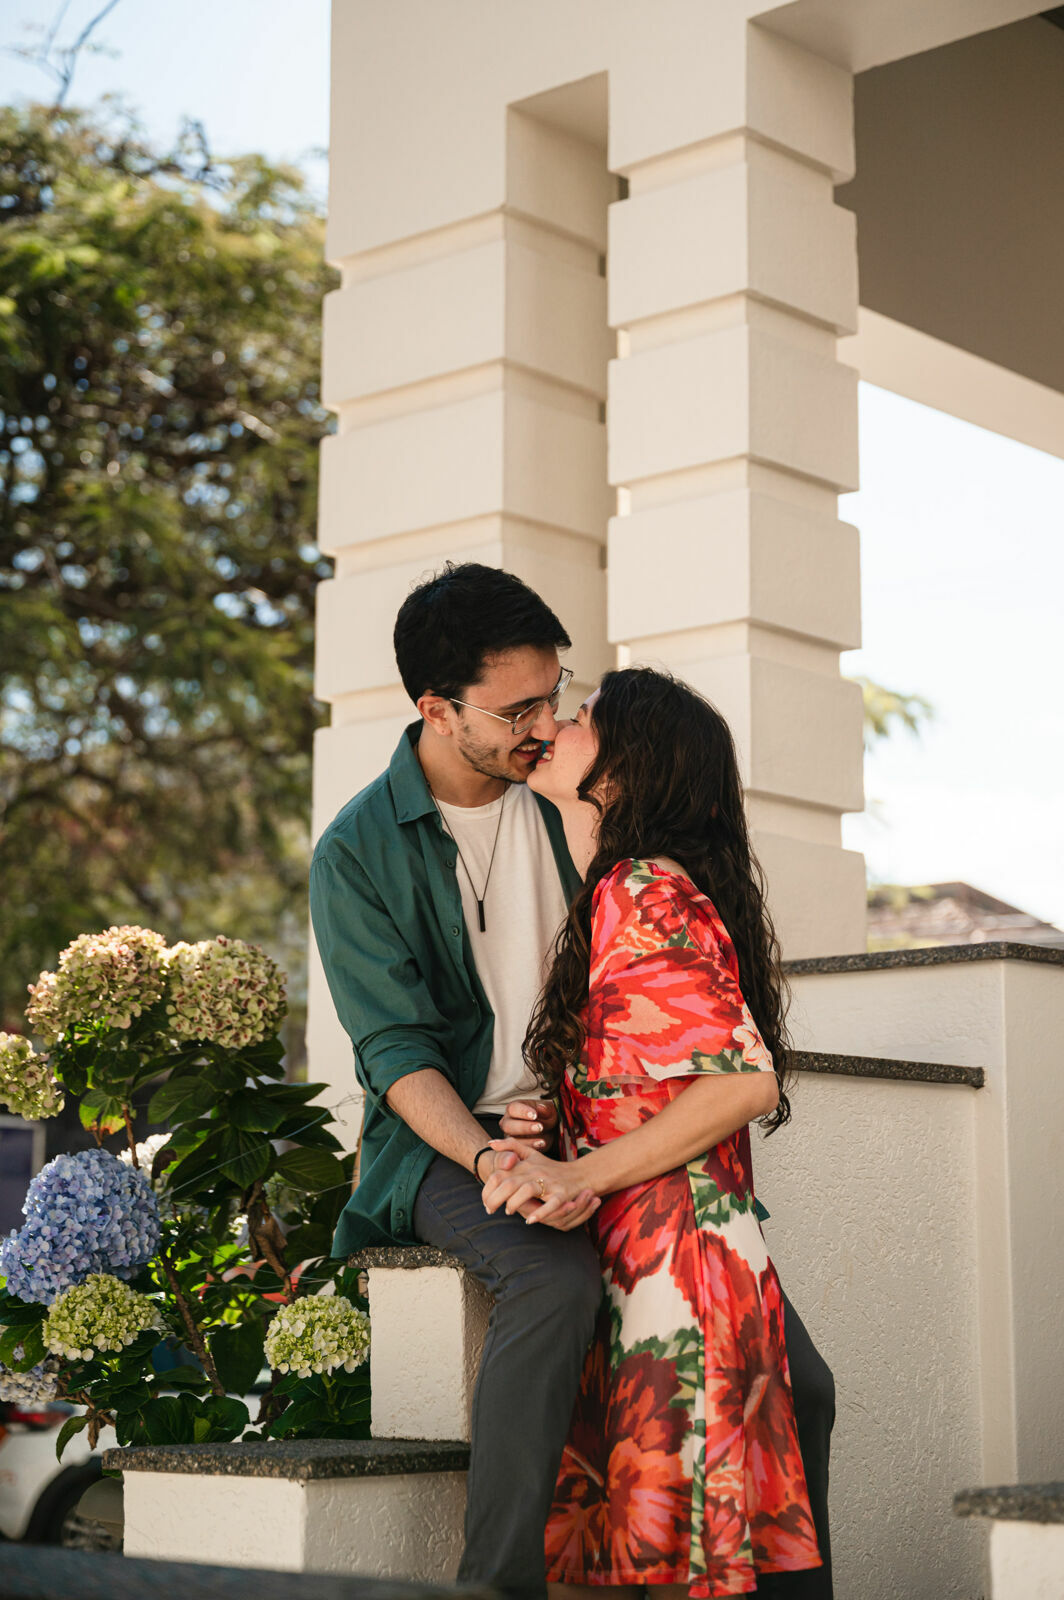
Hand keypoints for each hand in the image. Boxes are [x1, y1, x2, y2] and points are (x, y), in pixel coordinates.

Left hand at [482, 1139, 599, 1230]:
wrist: (581, 1174)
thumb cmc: (550, 1167)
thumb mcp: (531, 1153)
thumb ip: (511, 1146)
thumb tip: (490, 1143)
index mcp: (525, 1165)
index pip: (500, 1174)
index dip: (488, 1188)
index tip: (484, 1200)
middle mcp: (535, 1172)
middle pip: (509, 1183)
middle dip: (495, 1199)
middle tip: (490, 1209)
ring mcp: (549, 1182)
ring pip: (527, 1190)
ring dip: (514, 1203)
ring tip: (508, 1211)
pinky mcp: (562, 1193)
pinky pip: (551, 1204)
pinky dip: (540, 1213)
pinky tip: (530, 1221)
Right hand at [498, 1098, 558, 1150]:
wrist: (552, 1131)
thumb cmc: (547, 1117)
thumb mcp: (550, 1110)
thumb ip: (546, 1108)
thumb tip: (541, 1108)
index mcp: (514, 1108)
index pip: (513, 1108)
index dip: (523, 1111)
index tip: (534, 1115)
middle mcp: (508, 1122)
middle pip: (508, 1126)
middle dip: (525, 1127)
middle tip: (539, 1127)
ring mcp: (510, 1137)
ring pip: (513, 1140)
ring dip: (529, 1140)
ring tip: (542, 1140)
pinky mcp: (516, 1149)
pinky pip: (519, 1151)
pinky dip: (532, 1148)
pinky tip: (541, 1144)